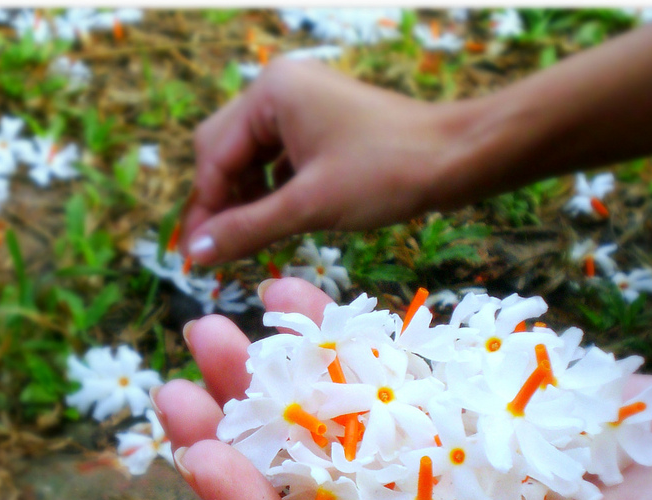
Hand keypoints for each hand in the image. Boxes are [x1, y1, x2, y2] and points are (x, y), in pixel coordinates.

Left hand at [154, 277, 651, 499]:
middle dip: (235, 443)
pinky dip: (336, 340)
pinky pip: (376, 379)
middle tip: (177, 385)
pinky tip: (291, 299)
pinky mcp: (448, 420)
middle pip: (300, 499)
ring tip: (212, 330)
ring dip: (267, 382)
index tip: (201, 455)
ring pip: (325, 431)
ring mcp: (425, 479)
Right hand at [179, 59, 485, 265]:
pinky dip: (270, 194)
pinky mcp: (320, 125)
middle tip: (213, 254)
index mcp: (271, 92)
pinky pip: (277, 161)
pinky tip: (273, 225)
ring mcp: (301, 105)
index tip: (194, 258)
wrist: (457, 159)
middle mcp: (279, 89)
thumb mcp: (310, 207)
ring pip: (249, 159)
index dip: (203, 210)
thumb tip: (195, 253)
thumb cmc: (386, 175)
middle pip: (224, 151)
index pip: (214, 155)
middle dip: (219, 203)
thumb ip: (246, 229)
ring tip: (244, 245)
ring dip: (244, 202)